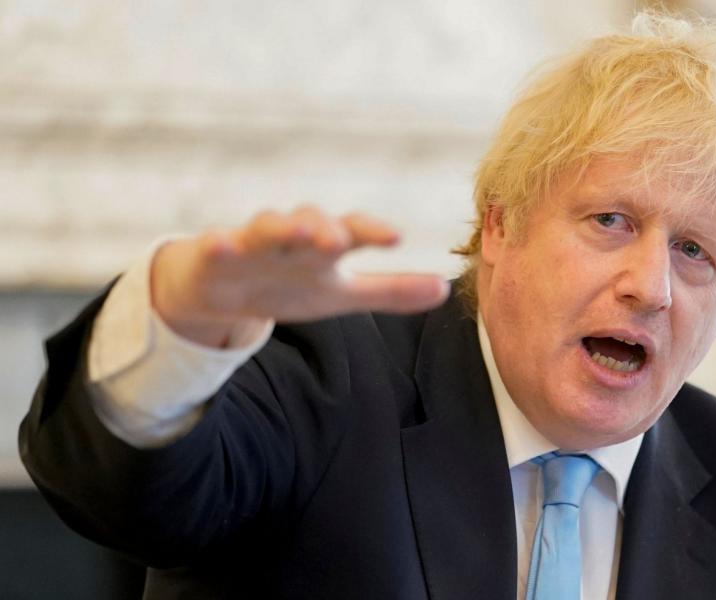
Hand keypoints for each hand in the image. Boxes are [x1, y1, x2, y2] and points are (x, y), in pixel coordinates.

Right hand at [150, 206, 450, 346]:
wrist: (221, 286)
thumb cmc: (288, 283)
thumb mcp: (341, 293)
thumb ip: (390, 290)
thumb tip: (445, 289)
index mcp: (324, 246)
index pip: (353, 231)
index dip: (373, 232)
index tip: (396, 238)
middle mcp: (293, 236)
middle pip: (312, 222)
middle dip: (326, 228)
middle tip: (340, 239)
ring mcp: (253, 242)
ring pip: (267, 226)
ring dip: (280, 225)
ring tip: (294, 229)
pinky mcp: (216, 254)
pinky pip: (216, 246)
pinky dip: (220, 244)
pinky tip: (220, 243)